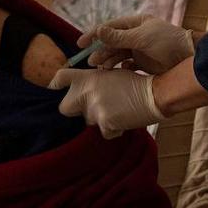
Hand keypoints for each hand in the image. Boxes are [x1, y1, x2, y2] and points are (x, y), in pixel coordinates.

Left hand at [49, 68, 165, 138]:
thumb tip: (82, 93)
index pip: (60, 78)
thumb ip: (94, 82)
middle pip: (64, 107)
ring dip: (99, 120)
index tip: (53, 91)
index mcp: (88, 77)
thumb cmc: (136, 83)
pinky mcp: (105, 122)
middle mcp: (87, 92)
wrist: (154, 94)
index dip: (54, 85)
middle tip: (90, 109)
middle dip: (75, 110)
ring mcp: (95, 108)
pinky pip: (104, 132)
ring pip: (87, 121)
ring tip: (117, 111)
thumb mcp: (112, 75)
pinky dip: (113, 130)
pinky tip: (124, 120)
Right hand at [79, 15, 194, 74]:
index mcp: (135, 24)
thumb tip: (99, 30)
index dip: (94, 35)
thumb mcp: (142, 38)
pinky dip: (120, 69)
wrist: (189, 58)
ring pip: (118, 55)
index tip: (81, 44)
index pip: (110, 27)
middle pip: (112, 43)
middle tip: (92, 62)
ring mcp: (139, 49)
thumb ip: (119, 36)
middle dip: (101, 51)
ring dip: (108, 61)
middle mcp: (135, 35)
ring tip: (101, 69)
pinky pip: (126, 65)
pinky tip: (115, 73)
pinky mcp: (144, 63)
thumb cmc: (168, 42)